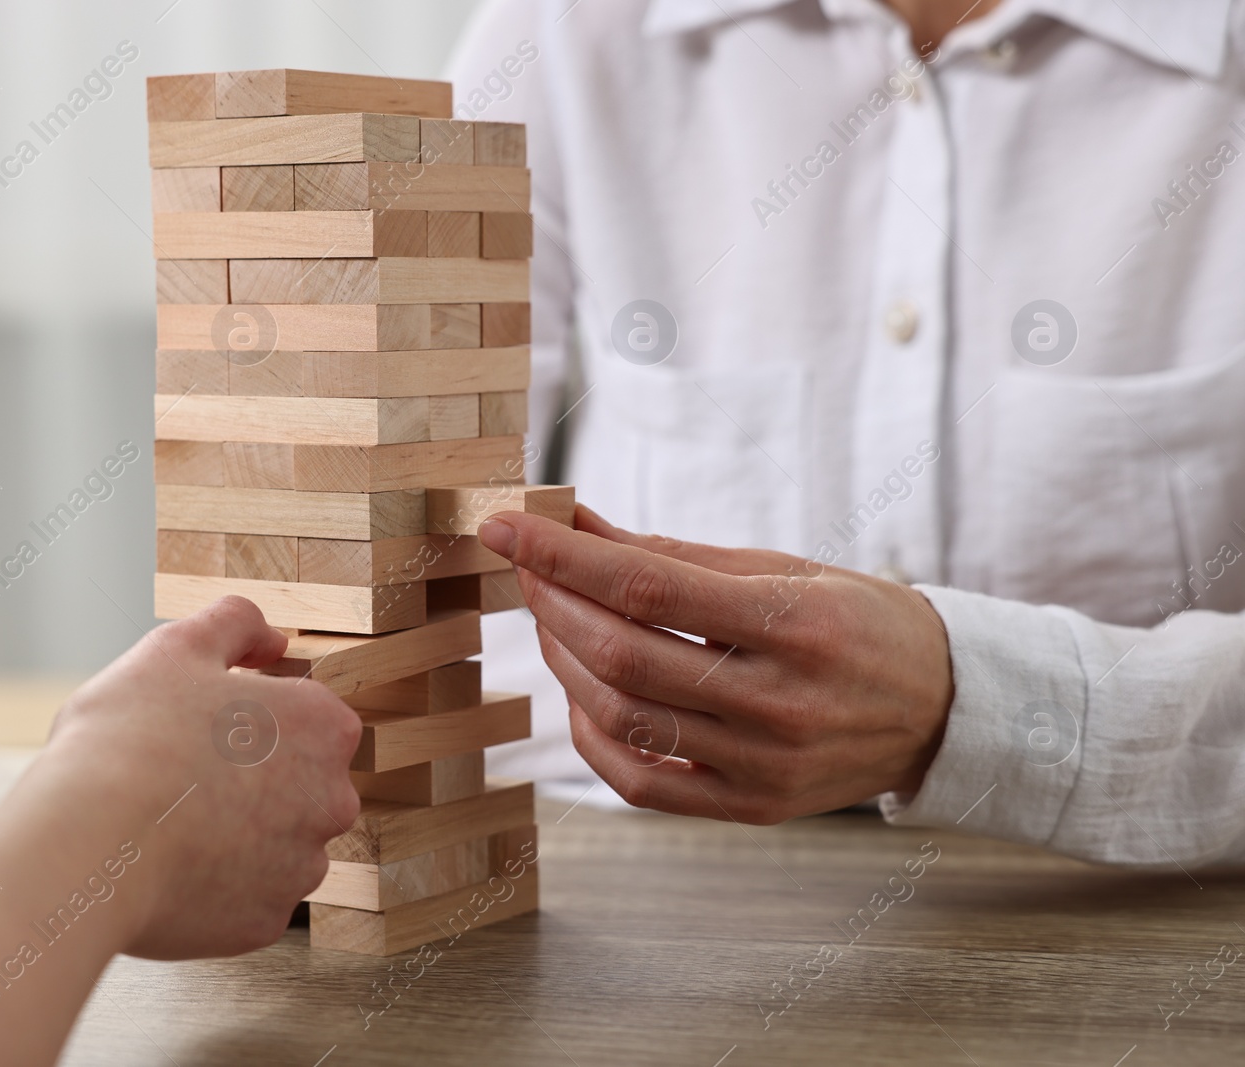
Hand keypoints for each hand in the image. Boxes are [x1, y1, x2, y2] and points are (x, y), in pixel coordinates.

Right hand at [43, 596, 361, 958]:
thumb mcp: (177, 647)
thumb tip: (270, 638)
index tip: (205, 726)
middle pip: (297, 784)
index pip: (306, 716)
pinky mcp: (264, 923)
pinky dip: (214, 886)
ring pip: (274, 844)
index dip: (252, 718)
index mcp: (324, 727)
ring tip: (169, 822)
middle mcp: (332, 800)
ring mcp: (301, 868)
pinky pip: (245, 898)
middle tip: (182, 774)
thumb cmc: (131, 739)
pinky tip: (168, 866)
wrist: (89, 842)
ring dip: (235, 834)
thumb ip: (236, 625)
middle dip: (252, 780)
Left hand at [477, 506, 952, 822]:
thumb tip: (575, 526)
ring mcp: (765, 765)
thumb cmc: (856, 622)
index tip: (507, 524)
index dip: (563, 555)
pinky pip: (641, 781)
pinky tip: (584, 692)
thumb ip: (674, 554)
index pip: (647, 587)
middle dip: (554, 603)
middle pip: (622, 655)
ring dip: (563, 662)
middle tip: (529, 567)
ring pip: (621, 718)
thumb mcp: (783, 568)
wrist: (941, 707)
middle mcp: (780, 703)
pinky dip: (592, 734)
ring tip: (555, 620)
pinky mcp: (752, 807)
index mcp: (795, 625)